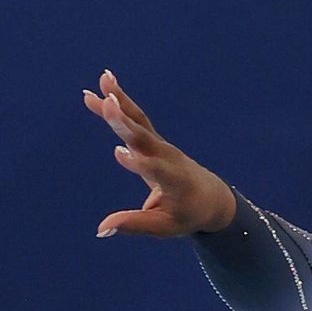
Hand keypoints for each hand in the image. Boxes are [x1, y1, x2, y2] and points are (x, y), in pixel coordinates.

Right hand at [83, 69, 237, 237]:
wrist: (210, 197)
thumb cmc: (187, 215)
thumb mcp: (164, 226)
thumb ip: (134, 224)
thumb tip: (100, 229)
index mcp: (173, 181)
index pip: (154, 170)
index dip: (137, 163)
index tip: (119, 153)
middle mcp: (166, 157)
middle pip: (144, 137)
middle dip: (125, 122)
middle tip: (108, 104)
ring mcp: (160, 145)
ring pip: (138, 120)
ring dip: (120, 101)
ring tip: (103, 81)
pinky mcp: (153, 139)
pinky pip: (135, 118)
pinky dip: (118, 102)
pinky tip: (100, 87)